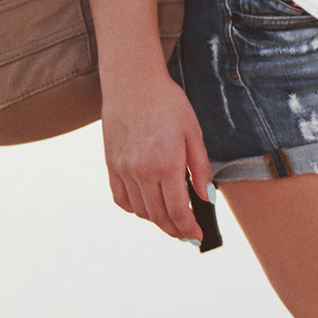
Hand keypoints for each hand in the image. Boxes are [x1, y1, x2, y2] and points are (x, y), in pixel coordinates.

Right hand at [100, 68, 212, 241]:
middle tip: (186, 233)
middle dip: (174, 229)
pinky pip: (121, 199)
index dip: (188, 228)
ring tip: (169, 218)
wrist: (133, 82)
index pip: (178, 211)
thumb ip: (200, 168)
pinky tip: (146, 205)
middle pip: (158, 216)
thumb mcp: (192, 131)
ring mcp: (124, 170)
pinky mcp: (111, 165)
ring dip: (156, 220)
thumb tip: (205, 198)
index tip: (197, 236)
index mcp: (166, 164)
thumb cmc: (167, 102)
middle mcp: (142, 172)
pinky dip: (135, 208)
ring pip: (140, 211)